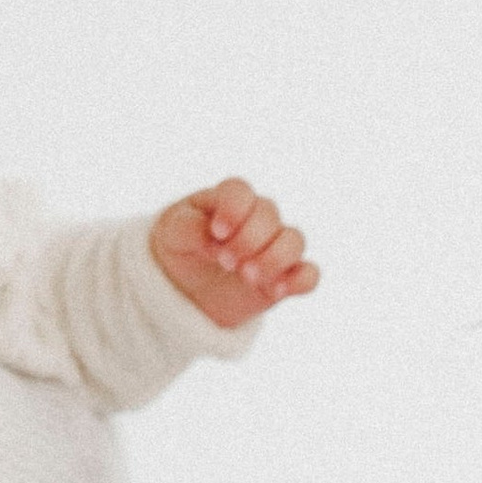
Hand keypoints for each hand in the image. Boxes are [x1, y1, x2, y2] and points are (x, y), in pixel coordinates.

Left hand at [152, 179, 317, 328]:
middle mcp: (257, 218)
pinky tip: (276, 291)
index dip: (233, 210)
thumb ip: (190, 227)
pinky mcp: (284, 277)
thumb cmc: (181, 247)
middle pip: (269, 214)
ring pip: (294, 241)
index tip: (217, 233)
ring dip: (273, 259)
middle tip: (225, 262)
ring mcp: (274, 247)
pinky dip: (299, 281)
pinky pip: (308, 274)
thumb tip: (213, 237)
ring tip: (247, 277)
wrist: (188, 287)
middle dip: (248, 240)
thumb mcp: (172, 233)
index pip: (240, 191)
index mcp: (228, 200)